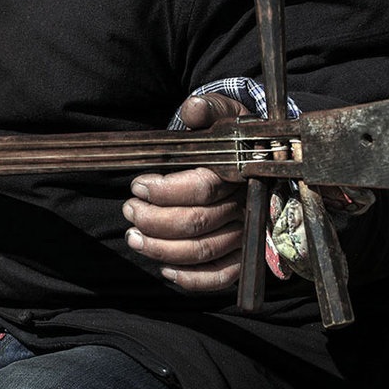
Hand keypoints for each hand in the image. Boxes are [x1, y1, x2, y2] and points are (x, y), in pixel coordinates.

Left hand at [123, 93, 249, 290]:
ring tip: (134, 237)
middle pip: (196, 223)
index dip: (164, 190)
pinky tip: (165, 268)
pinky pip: (221, 276)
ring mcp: (246, 232)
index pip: (201, 188)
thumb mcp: (222, 113)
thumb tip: (193, 109)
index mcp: (239, 171)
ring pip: (202, 252)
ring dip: (161, 249)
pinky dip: (192, 279)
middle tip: (129, 210)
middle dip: (153, 220)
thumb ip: (207, 109)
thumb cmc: (231, 135)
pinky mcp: (244, 254)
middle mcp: (246, 205)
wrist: (258, 156)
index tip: (137, 185)